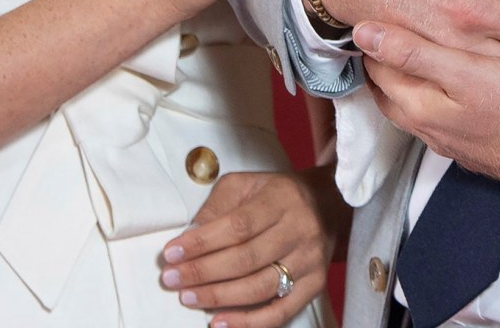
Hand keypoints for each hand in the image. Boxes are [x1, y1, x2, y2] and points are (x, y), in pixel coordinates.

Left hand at [158, 170, 335, 327]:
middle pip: (246, 259)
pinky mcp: (315, 285)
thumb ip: (217, 206)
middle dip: (203, 272)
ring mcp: (310, 260)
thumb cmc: (276, 194)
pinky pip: (281, 312)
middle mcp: (299, 230)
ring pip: (260, 287)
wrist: (328, 204)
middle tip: (172, 279)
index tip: (171, 253)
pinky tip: (220, 323)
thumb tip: (189, 237)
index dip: (202, 242)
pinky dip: (248, 322)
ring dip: (219, 297)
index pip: (238, 226)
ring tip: (189, 298)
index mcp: (281, 200)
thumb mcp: (246, 185)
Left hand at [358, 22, 499, 199]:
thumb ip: (414, 53)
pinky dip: (432, 97)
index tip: (371, 14)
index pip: (378, 71)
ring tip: (410, 53)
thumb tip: (362, 33)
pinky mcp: (475, 147)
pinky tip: (449, 86)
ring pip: (414, 108)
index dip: (372, 42)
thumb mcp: (465, 70)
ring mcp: (452, 143)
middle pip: (390, 94)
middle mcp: (429, 131)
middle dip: (381, 65)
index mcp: (419, 109)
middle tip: (383, 32)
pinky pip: (439, 118)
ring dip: (406, 82)